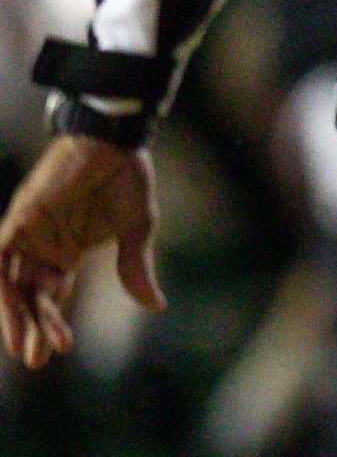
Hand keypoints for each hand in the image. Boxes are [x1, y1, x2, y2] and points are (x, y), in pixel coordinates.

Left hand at [0, 135, 165, 366]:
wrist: (115, 141)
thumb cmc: (128, 177)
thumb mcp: (138, 228)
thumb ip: (136, 266)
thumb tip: (157, 306)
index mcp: (68, 251)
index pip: (52, 296)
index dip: (51, 324)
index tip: (58, 352)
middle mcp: (42, 247)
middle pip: (29, 297)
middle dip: (32, 329)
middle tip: (36, 360)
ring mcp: (28, 234)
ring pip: (10, 284)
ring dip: (16, 315)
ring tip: (23, 346)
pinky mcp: (19, 220)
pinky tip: (8, 306)